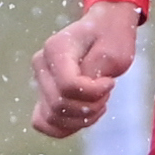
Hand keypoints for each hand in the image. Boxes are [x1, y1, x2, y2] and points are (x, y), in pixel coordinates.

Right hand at [32, 1, 140, 137]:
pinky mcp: (43, 93)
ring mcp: (40, 79)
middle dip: (90, 106)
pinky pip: (43, 122)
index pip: (68, 85)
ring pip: (52, 117)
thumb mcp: (114, 51)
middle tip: (107, 93)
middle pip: (59, 104)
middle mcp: (41, 63)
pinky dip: (65, 126)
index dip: (93, 92)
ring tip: (99, 103)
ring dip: (81, 119)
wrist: (105, 28)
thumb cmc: (111, 37)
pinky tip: (85, 116)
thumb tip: (79, 96)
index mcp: (56, 48)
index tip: (111, 82)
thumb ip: (95, 73)